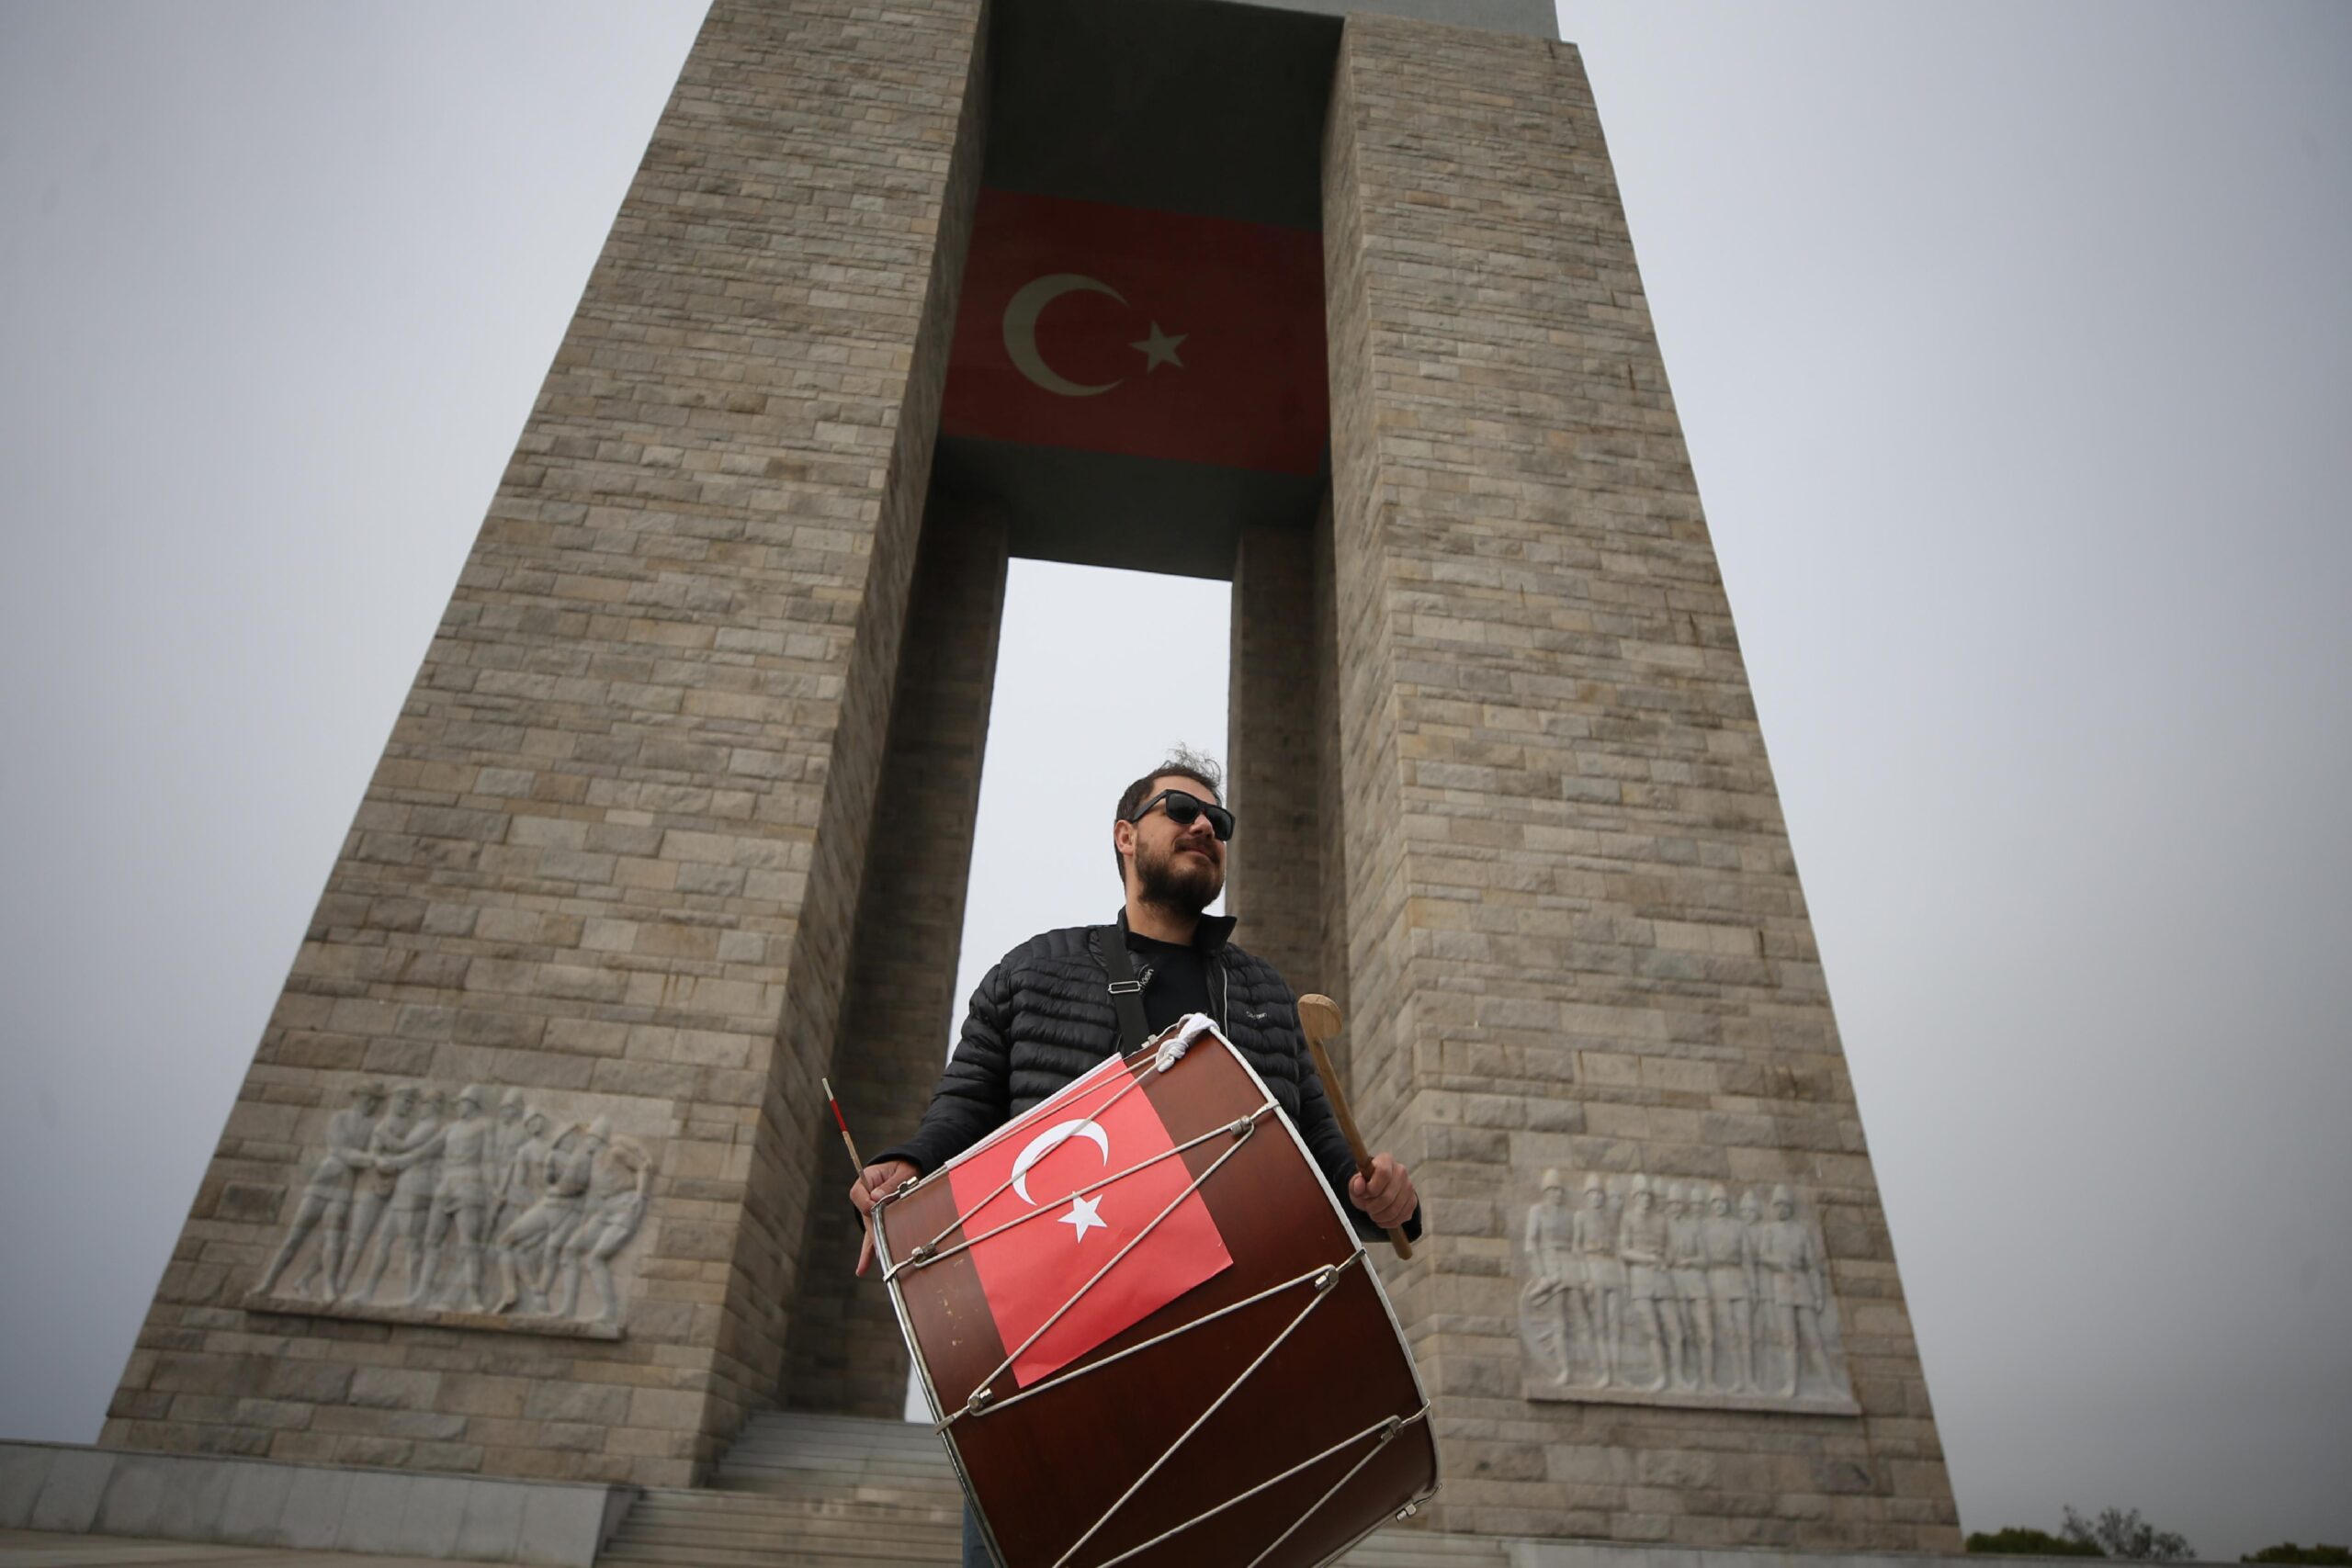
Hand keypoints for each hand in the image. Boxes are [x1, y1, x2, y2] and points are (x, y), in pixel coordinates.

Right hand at [850, 1159, 918, 1276]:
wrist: (910, 1168)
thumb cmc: (906, 1168)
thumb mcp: (902, 1172)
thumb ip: (890, 1184)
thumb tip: (877, 1197)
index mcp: (867, 1179)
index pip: (858, 1194)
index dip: (865, 1203)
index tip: (874, 1208)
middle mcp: (866, 1196)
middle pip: (865, 1215)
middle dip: (873, 1230)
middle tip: (880, 1245)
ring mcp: (870, 1210)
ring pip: (869, 1229)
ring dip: (870, 1246)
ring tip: (863, 1267)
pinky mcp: (878, 1219)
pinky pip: (872, 1236)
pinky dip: (868, 1252)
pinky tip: (862, 1269)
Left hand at [1347, 1152, 1415, 1231]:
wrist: (1378, 1190)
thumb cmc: (1366, 1185)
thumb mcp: (1356, 1183)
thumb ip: (1355, 1184)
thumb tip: (1359, 1185)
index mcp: (1386, 1160)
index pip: (1383, 1174)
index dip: (1372, 1188)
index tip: (1365, 1194)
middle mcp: (1401, 1171)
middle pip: (1388, 1196)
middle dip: (1373, 1207)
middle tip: (1367, 1207)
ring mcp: (1409, 1187)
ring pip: (1395, 1209)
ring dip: (1380, 1216)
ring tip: (1373, 1214)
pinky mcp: (1413, 1201)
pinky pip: (1401, 1217)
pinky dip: (1388, 1222)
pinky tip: (1381, 1218)